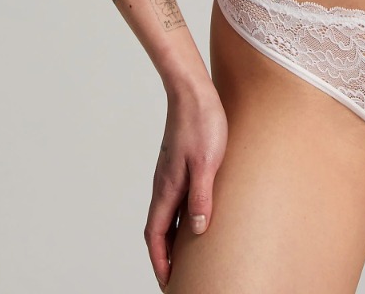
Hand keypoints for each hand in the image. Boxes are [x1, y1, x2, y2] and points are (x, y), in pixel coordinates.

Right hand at [144, 83, 228, 289]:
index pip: (157, 235)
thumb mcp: (207, 162)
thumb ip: (201, 196)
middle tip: (176, 278)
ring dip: (171, 238)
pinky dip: (179, 217)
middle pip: (158, 230)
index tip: (168, 283)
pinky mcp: (179, 164)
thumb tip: (197, 229)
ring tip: (185, 257)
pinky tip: (194, 216)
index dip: (160, 262)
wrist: (193, 91)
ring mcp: (170, 174)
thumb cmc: (202, 123)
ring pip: (166, 215)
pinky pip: (174, 199)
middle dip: (164, 256)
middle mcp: (164, 184)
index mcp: (167, 188)